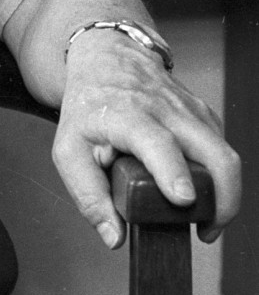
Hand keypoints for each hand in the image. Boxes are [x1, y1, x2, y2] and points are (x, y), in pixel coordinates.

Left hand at [51, 28, 240, 248]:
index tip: (183, 199)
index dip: (173, 172)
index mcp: (129, 116)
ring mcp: (191, 112)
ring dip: (225, 194)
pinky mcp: (205, 116)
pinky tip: (200, 193)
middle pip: (214, 153)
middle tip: (206, 230)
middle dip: (223, 197)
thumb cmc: (89, 105)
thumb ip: (88, 195)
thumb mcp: (68, 148)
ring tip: (204, 221)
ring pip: (225, 155)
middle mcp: (167, 111)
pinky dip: (220, 178)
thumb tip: (114, 236)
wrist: (109, 58)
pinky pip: (222, 150)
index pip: (158, 143)